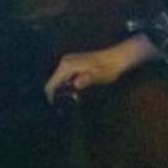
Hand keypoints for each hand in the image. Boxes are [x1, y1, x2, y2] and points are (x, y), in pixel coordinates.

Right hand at [44, 34, 158, 102]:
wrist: (117, 58)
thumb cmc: (109, 68)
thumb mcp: (99, 76)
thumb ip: (87, 79)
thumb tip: (76, 83)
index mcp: (67, 65)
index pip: (50, 84)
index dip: (50, 98)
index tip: (56, 109)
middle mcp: (65, 62)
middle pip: (52, 83)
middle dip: (56, 95)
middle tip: (68, 104)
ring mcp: (68, 61)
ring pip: (58, 81)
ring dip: (62, 91)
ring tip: (74, 98)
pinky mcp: (72, 64)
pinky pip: (64, 77)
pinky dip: (67, 86)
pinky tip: (76, 91)